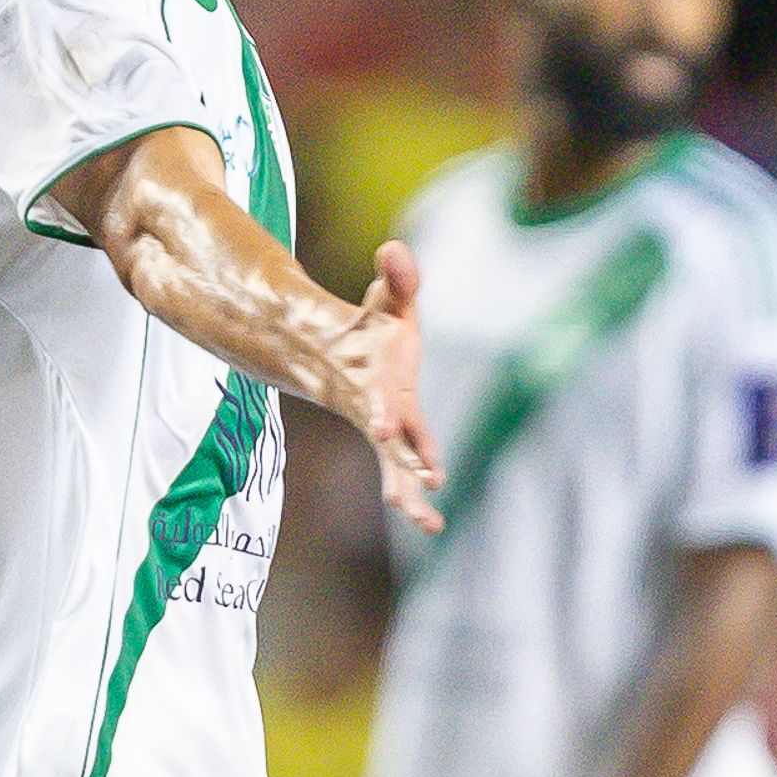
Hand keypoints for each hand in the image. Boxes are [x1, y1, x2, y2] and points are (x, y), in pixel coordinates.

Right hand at [305, 239, 441, 530]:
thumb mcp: (389, 298)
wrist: (344, 358)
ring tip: (430, 524)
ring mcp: (387, 434)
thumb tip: (394, 251)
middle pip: (392, 445)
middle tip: (426, 487)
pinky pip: (400, 477)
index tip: (385, 429)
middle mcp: (382, 412)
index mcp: (382, 381)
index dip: (385, 412)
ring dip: (410, 496)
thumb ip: (398, 276)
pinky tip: (432, 526)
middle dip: (405, 465)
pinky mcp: (394, 446)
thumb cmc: (374, 328)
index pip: (384, 399)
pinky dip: (412, 498)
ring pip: (395, 471)